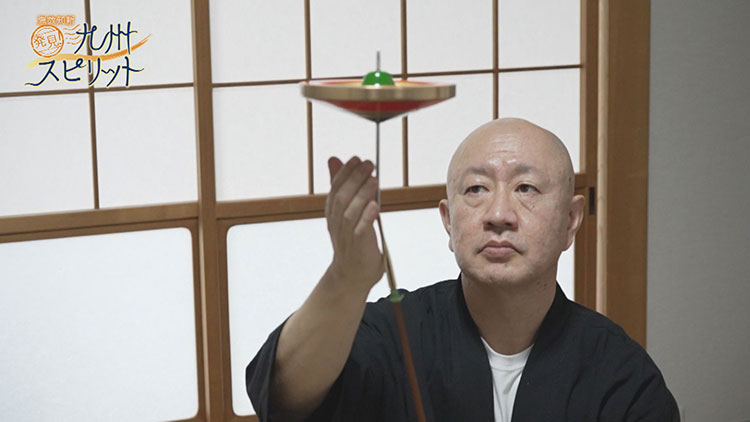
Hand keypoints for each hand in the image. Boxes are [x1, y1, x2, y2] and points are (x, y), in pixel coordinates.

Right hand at [325, 156, 383, 293]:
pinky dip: (367, 218)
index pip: (335, 189)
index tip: (357, 159)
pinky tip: (375, 205)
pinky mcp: (359, 247)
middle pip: (342, 198)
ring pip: (350, 213)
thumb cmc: (350, 239)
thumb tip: (334, 159)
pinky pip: (361, 231)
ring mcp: (346, 236)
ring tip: (374, 180)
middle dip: (355, 179)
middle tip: (369, 164)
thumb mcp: (344, 209)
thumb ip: (340, 185)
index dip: (345, 173)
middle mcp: (336, 223)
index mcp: (332, 213)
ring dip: (362, 195)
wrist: (351, 274)